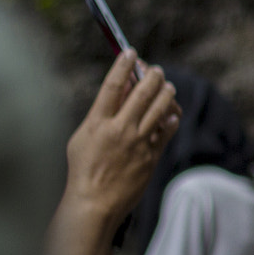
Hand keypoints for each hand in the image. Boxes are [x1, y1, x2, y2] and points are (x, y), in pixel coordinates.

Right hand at [65, 53, 178, 221]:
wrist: (95, 202)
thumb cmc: (84, 169)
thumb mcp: (82, 137)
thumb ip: (100, 113)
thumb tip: (119, 90)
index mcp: (97, 123)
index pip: (112, 86)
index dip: (123, 65)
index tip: (130, 52)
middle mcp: (119, 129)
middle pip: (142, 92)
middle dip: (152, 76)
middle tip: (156, 70)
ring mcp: (138, 142)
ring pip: (160, 108)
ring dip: (166, 93)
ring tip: (168, 87)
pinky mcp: (152, 155)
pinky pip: (167, 129)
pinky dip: (171, 118)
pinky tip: (170, 113)